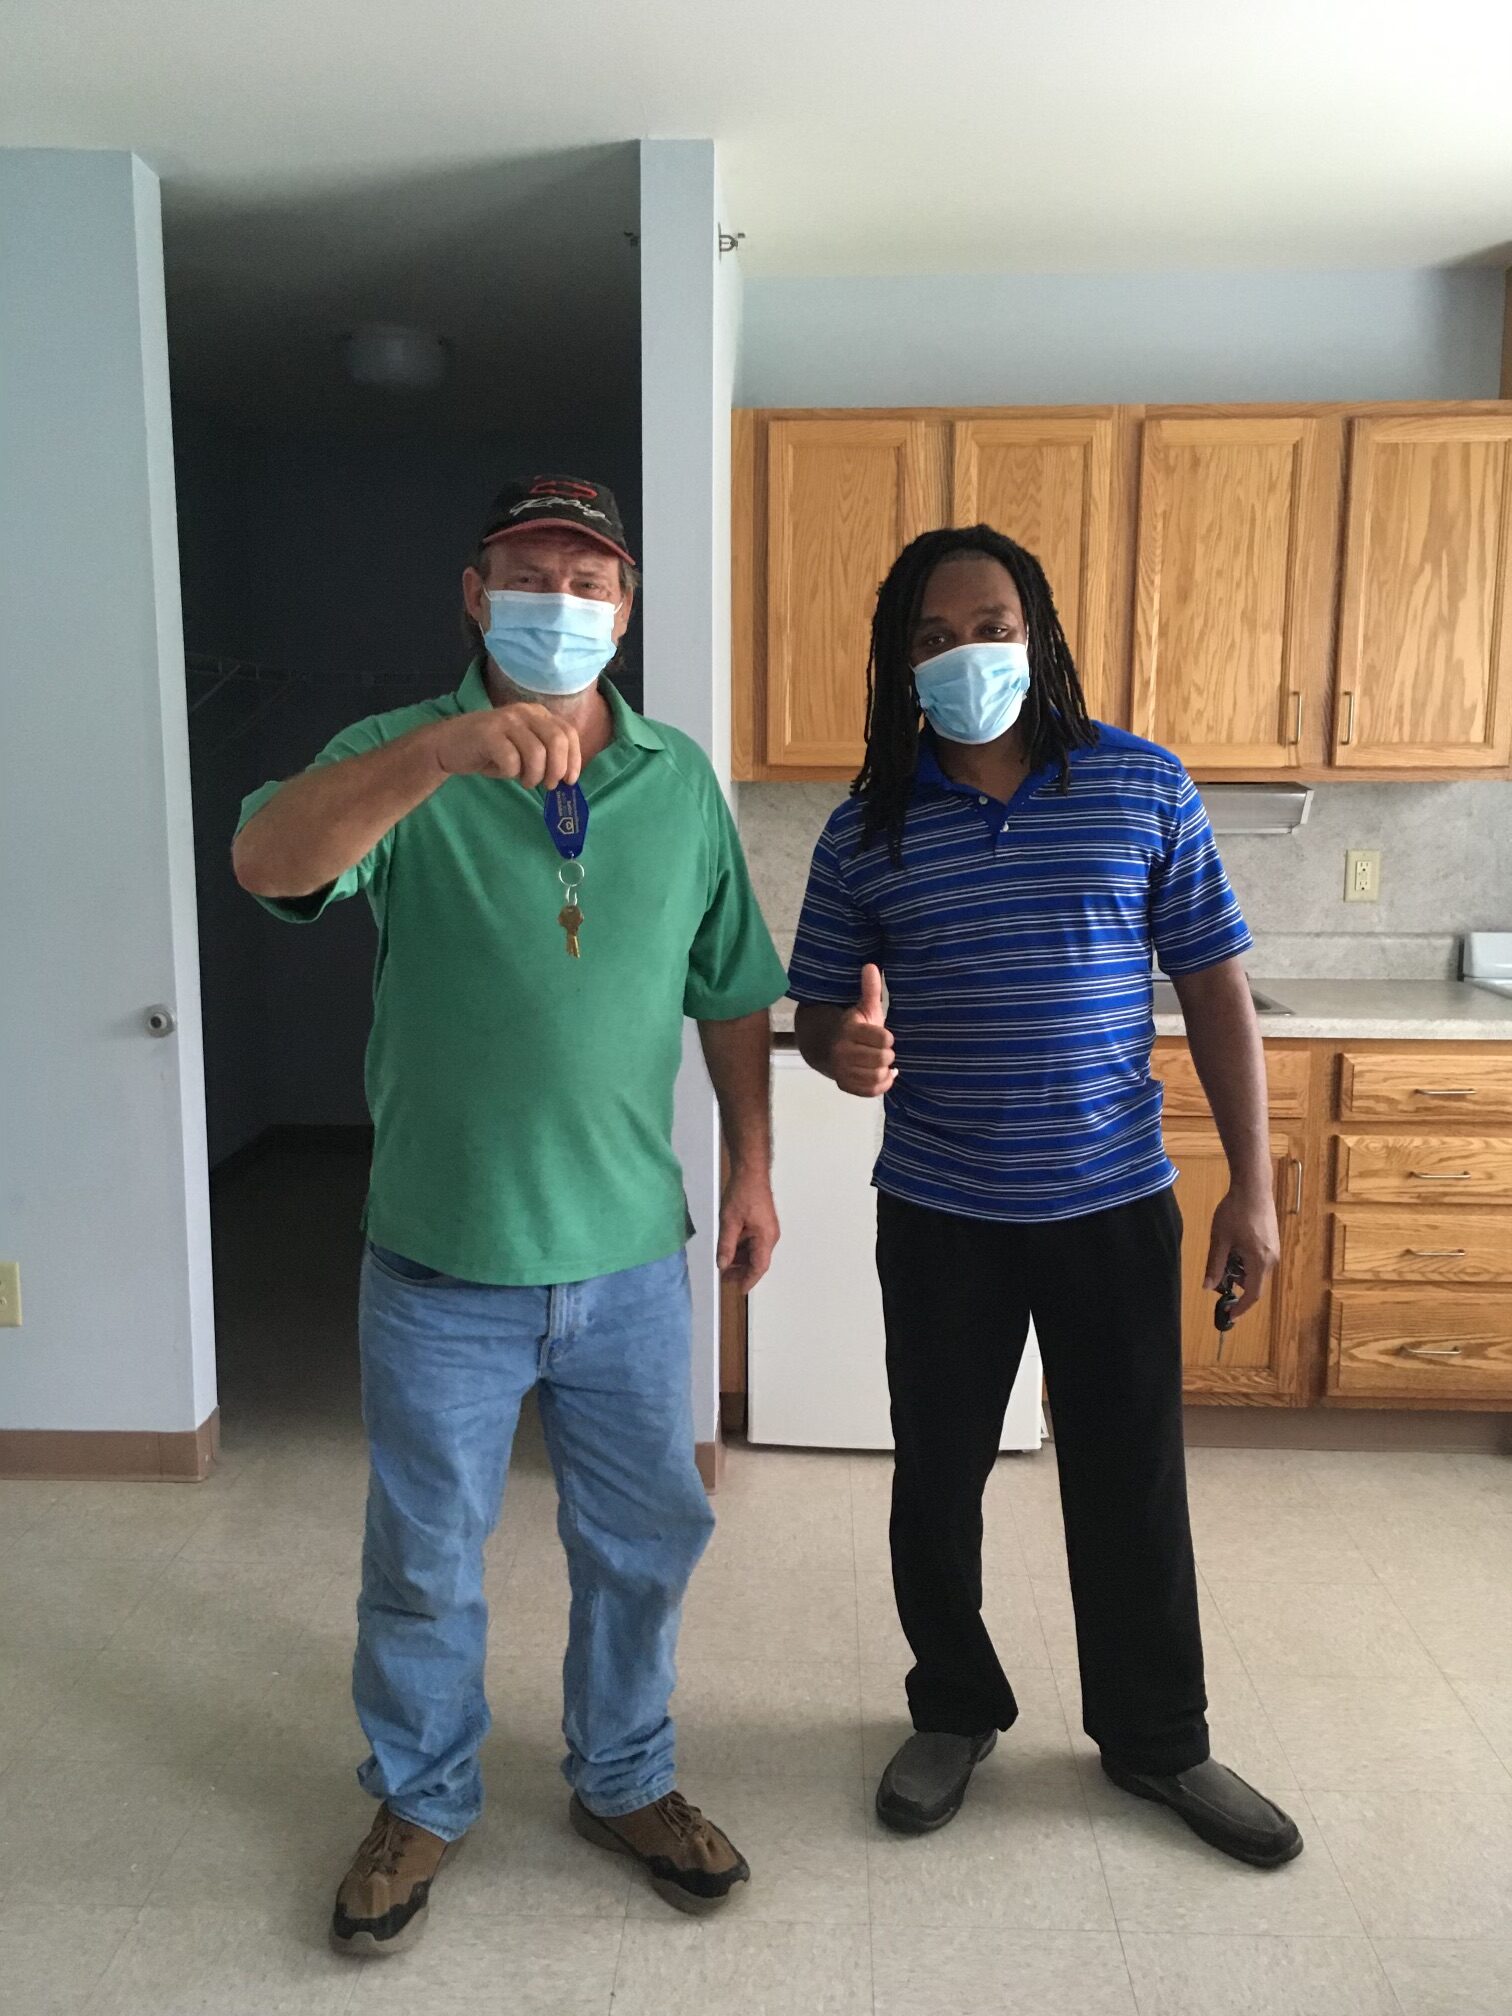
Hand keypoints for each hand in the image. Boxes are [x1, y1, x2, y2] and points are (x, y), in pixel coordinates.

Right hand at [429, 704, 580, 788]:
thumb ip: (546, 755)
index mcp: (538, 714)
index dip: (574, 759)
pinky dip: (511, 773)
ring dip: (534, 775)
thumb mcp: (524, 749)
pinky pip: (511, 760)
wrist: (450, 745)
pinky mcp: (488, 733)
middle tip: (548, 785)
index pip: (568, 733)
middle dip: (557, 769)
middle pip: (557, 740)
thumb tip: (568, 778)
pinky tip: (504, 771)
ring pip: (536, 753)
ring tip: (525, 781)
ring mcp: (506, 720)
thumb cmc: (492, 751)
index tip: (569, 781)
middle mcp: (525, 712)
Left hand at [717, 1168, 779, 1292]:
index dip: (748, 1280)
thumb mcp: (729, 1222)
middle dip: (741, 1271)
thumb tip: (723, 1264)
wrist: (751, 1172)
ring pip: (755, 1252)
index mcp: (765, 1238)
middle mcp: (770, 1236)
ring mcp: (767, 1230)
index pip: (759, 1267)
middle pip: (758, 1261)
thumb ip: (726, 1246)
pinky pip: (754, 1242)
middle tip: (724, 1277)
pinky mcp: (763, 1224)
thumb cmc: (743, 1193)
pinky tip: (729, 1249)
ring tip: (724, 1264)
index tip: (738, 1290)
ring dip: (740, 1260)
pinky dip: (742, 1248)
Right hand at [834, 964, 895, 1098]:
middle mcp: (842, 1051)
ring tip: (881, 1063)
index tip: (885, 1036)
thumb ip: (870, 989)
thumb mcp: (864, 1007)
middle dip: (887, 1054)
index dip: (888, 1038)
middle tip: (884, 1050)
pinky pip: (870, 1091)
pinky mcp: (844, 1085)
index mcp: (850, 1030)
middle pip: (882, 1059)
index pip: (883, 1038)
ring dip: (884, 1070)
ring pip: (877, 1076)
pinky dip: (881, 1084)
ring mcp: (842, 1070)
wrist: (828, 1047)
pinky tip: (882, 1075)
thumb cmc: (855, 1026)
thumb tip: (871, 965)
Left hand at [1203, 1183, 1280, 1319]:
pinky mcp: (1273, 1242)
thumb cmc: (1235, 1212)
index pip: (1253, 1295)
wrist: (1253, 1187)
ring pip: (1256, 1271)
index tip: (1230, 1316)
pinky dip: (1246, 1262)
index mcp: (1260, 1261)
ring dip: (1240, 1271)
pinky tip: (1234, 1246)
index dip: (1242, 1308)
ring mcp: (1275, 1250)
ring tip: (1224, 1254)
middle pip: (1254, 1283)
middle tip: (1217, 1276)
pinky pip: (1259, 1261)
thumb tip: (1207, 1287)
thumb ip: (1214, 1265)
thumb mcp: (1220, 1239)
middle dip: (1236, 1285)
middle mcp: (1272, 1259)